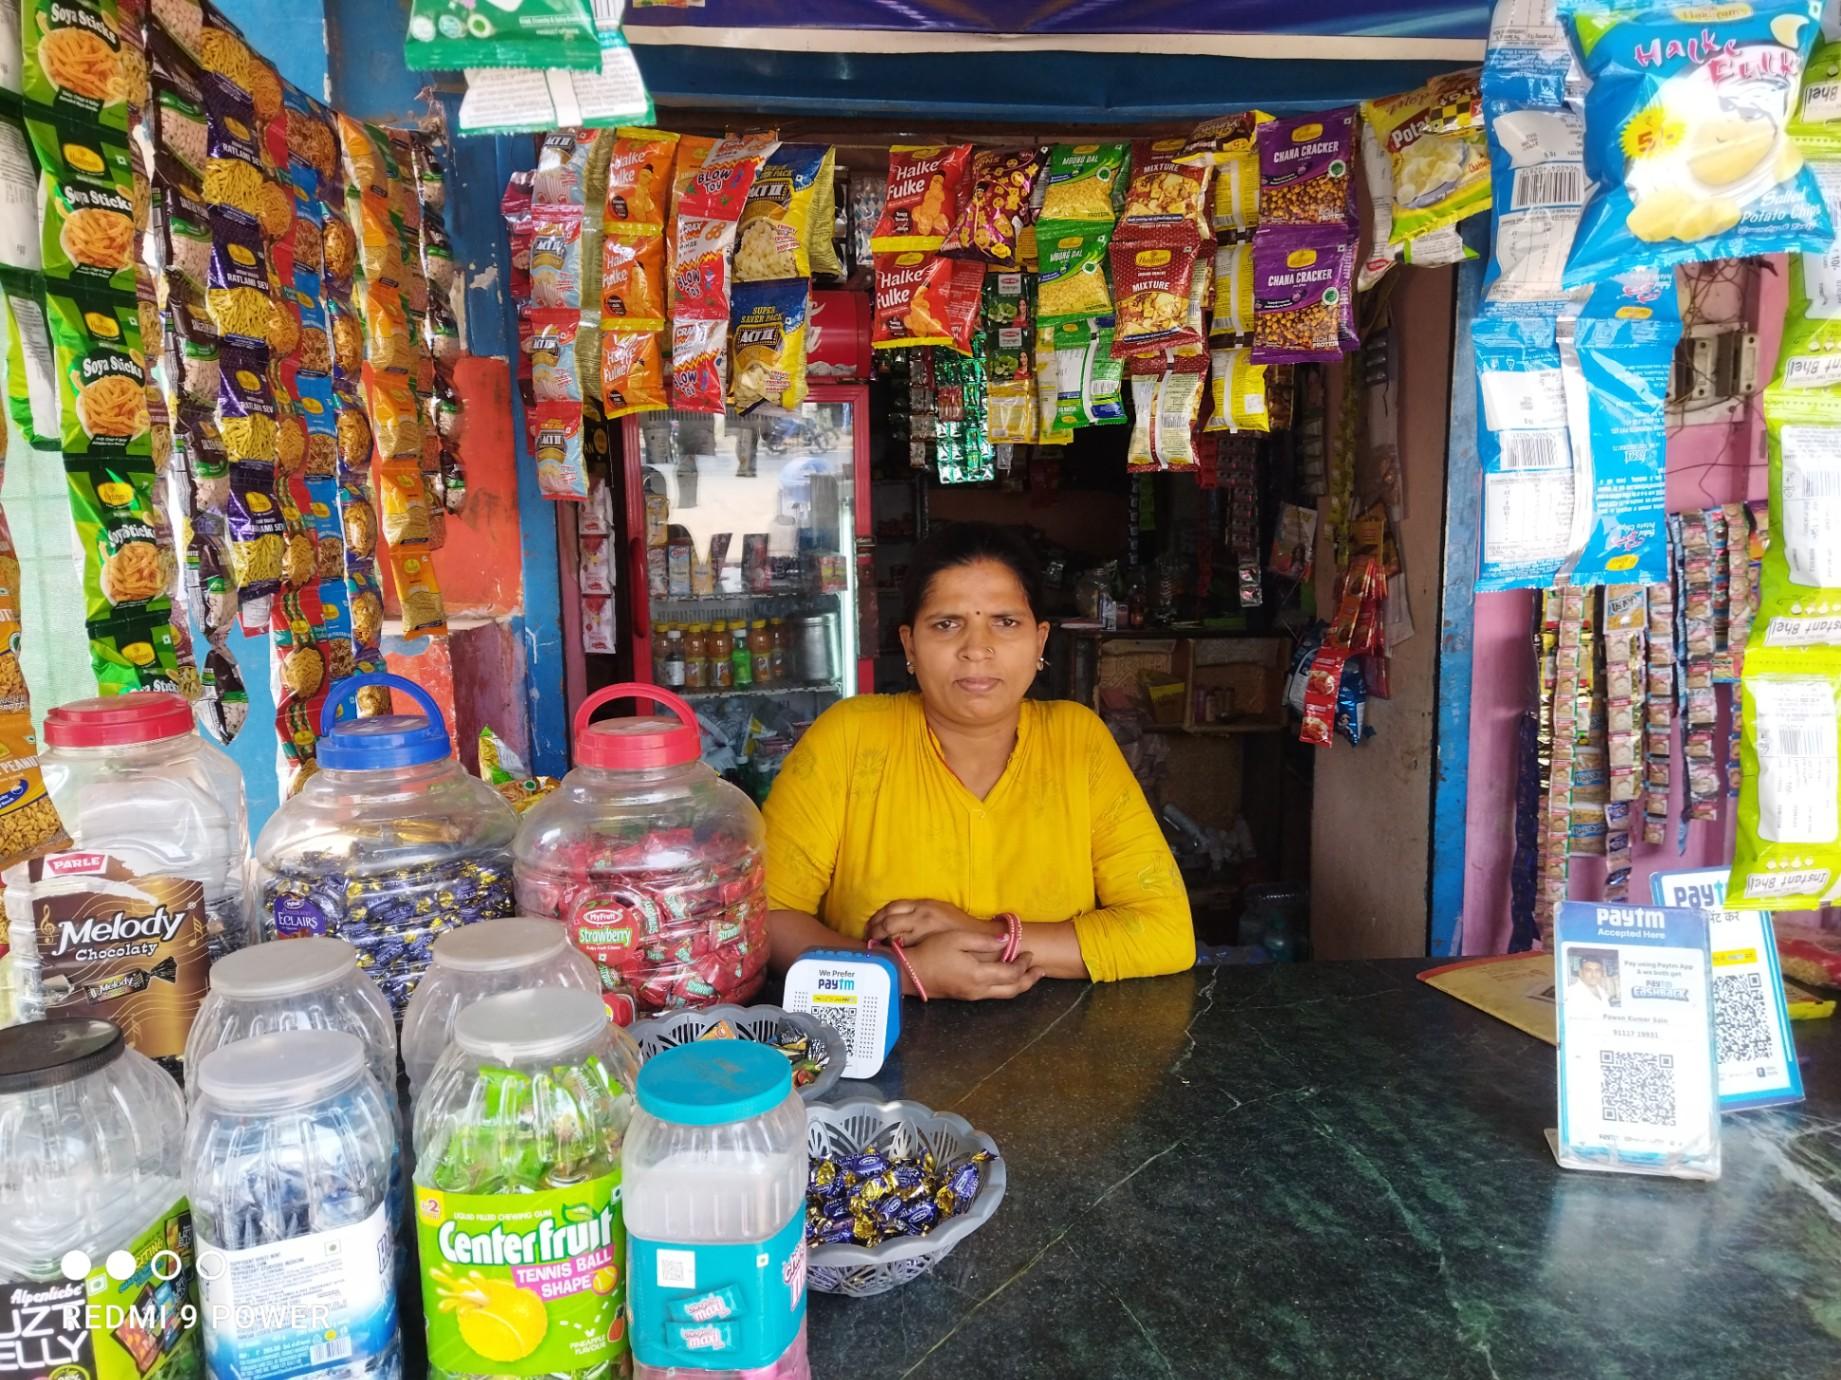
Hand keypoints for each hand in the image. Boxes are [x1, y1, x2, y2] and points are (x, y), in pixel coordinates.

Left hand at [867, 898, 987, 947]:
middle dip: (873, 928)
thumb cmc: (958, 927)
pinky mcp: (924, 945)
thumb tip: (896, 918)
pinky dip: (891, 949)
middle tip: (869, 937)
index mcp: (923, 905)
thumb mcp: (938, 911)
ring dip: (879, 939)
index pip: (892, 907)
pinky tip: (888, 954)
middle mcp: (920, 915)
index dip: (878, 916)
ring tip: (875, 946)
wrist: (978, 940)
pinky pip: (901, 946)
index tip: (872, 924)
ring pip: (891, 932)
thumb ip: (918, 913)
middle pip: (887, 919)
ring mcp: (922, 931)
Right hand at [903, 929, 1043, 1001]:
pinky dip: (1006, 987)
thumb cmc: (931, 952)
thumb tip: (1005, 941)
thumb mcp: (957, 938)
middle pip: (1013, 989)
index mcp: (979, 974)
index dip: (1024, 964)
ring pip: (1004, 995)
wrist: (909, 973)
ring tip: (1031, 976)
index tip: (1030, 953)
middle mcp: (979, 989)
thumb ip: (983, 940)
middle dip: (1030, 980)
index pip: (1011, 973)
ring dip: (1020, 985)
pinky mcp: (965, 996)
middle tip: (1041, 970)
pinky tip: (1007, 979)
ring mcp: (972, 995)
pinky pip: (993, 994)